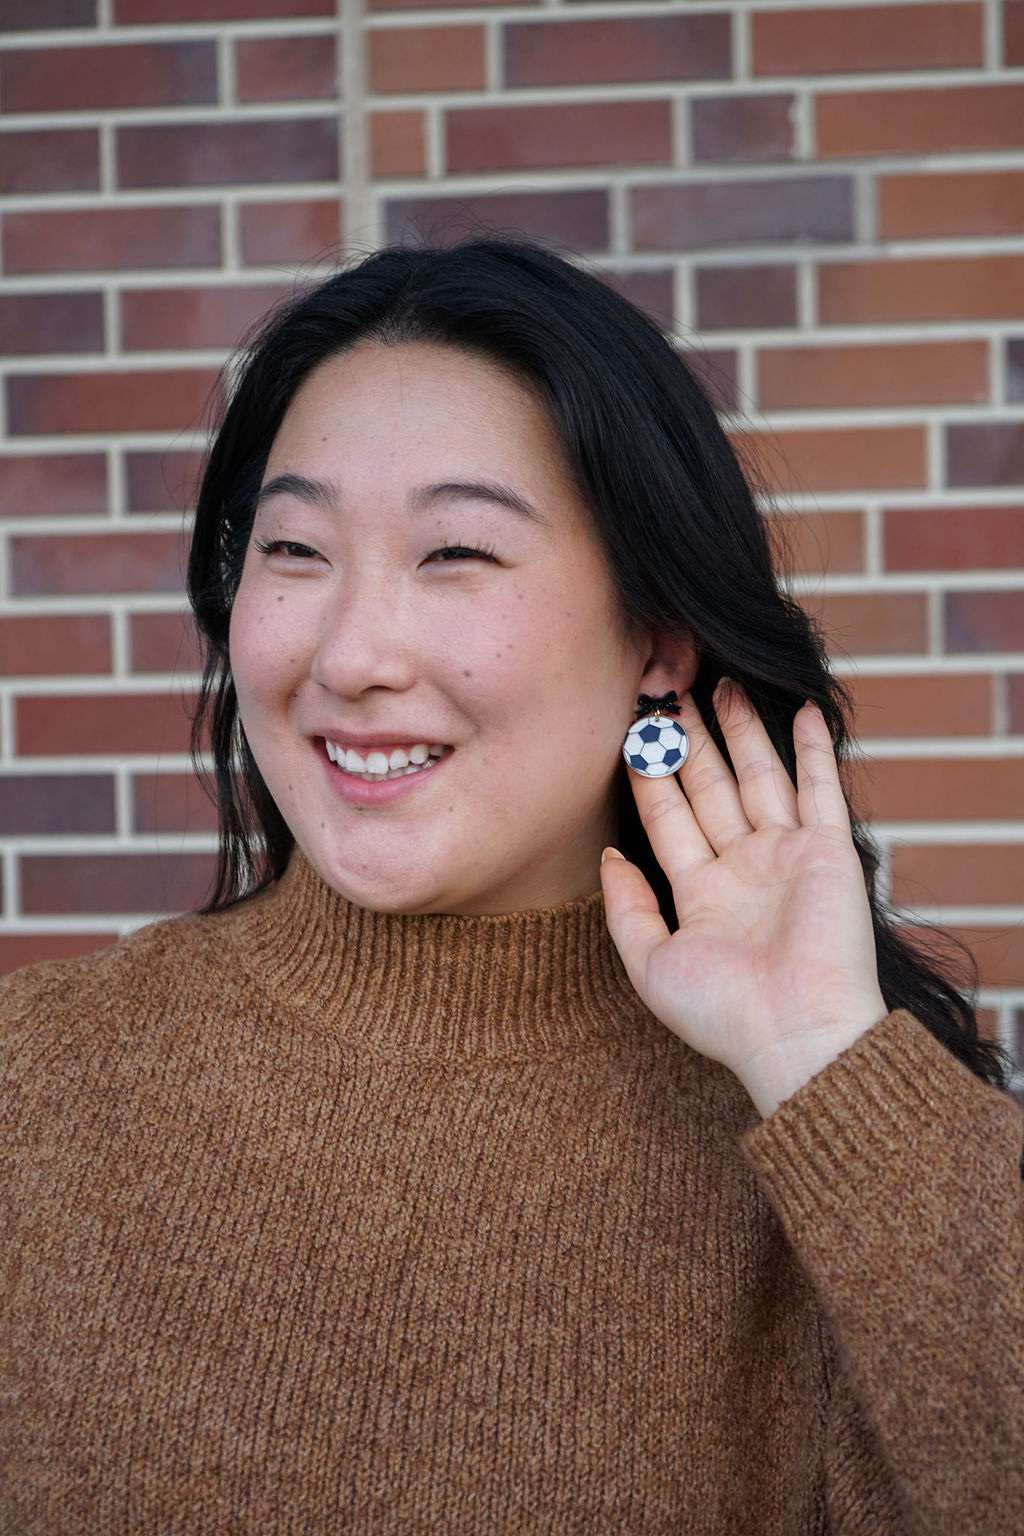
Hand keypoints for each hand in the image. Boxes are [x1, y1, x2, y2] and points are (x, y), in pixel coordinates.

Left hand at [600, 685, 887, 1116]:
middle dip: (689, 739)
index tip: (631, 728)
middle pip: (710, 786)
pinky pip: (820, 790)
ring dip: (741, 731)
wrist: (797, 1036)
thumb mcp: (651, 963)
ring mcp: (787, 857)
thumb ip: (626, 907)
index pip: (668, 816)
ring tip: (721, 684)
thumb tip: (608, 854)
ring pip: (759, 777)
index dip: (650, 772)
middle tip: (670, 689)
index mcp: (702, 893)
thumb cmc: (722, 1014)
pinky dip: (813, 750)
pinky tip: (799, 710)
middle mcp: (744, 868)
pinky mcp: (829, 853)